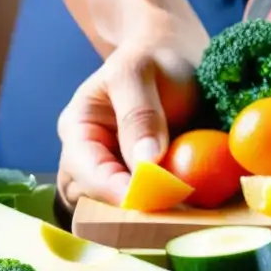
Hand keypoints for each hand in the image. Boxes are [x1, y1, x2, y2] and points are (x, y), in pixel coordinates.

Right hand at [56, 14, 204, 208]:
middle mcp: (91, 159)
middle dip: (129, 210)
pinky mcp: (146, 184)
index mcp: (79, 130)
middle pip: (95, 202)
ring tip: (183, 210)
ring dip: (148, 215)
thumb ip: (139, 114)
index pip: (85, 172)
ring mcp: (118, 174)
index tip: (153, 197)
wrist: (178, 55)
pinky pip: (147, 209)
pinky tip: (191, 206)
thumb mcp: (140, 71)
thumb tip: (145, 164)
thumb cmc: (154, 56)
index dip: (116, 190)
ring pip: (119, 213)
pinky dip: (166, 211)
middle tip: (171, 210)